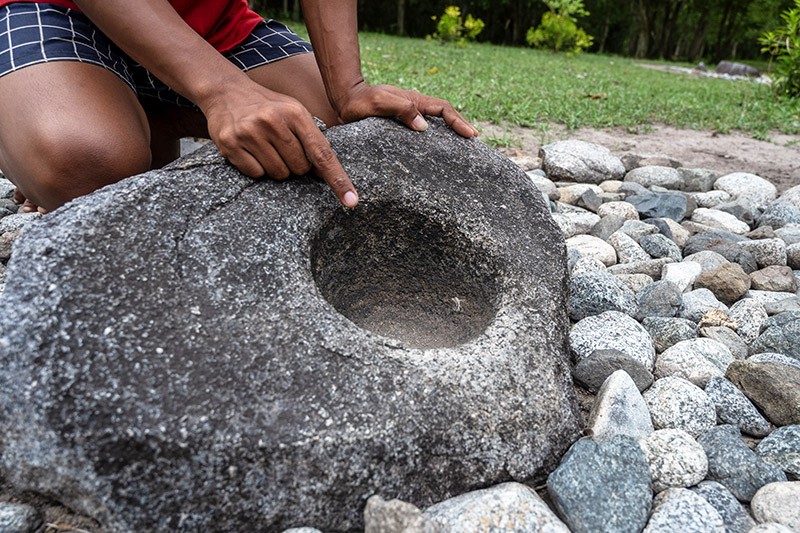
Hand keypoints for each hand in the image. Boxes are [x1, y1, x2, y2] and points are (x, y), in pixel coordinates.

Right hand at [203, 82, 358, 207]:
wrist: (226, 92)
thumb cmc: (268, 106)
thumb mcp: (295, 112)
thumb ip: (312, 139)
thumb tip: (326, 174)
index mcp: (295, 113)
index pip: (322, 154)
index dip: (338, 180)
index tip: (351, 201)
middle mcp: (273, 121)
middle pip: (299, 169)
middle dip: (295, 165)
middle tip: (282, 147)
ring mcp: (250, 132)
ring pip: (278, 174)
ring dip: (276, 168)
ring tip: (265, 147)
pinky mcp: (230, 144)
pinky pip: (255, 174)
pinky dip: (257, 168)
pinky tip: (250, 150)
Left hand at [334, 82, 478, 138]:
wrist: (345, 100)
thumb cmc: (360, 102)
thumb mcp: (379, 103)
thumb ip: (401, 110)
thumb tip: (424, 126)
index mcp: (414, 100)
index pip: (443, 110)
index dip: (458, 122)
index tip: (470, 135)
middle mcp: (415, 105)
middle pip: (445, 114)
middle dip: (461, 125)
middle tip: (474, 140)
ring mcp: (410, 112)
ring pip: (437, 120)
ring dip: (451, 130)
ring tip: (462, 145)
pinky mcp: (402, 121)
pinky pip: (425, 126)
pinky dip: (436, 134)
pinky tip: (438, 147)